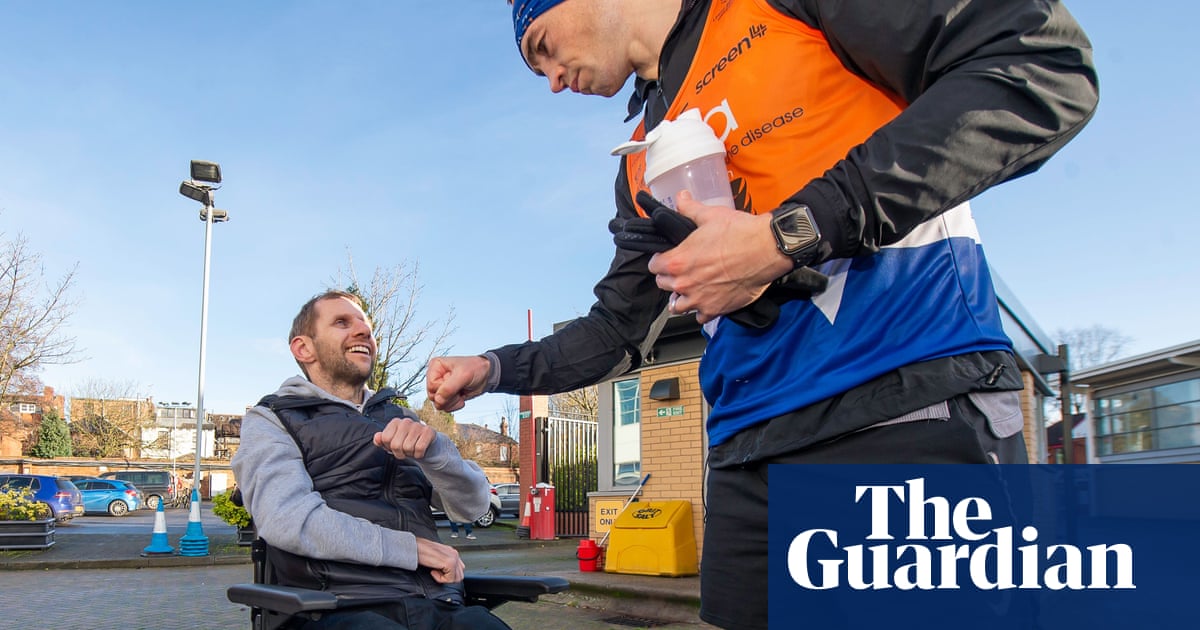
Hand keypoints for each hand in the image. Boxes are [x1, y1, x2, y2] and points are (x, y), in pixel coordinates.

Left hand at [373, 418, 436, 458]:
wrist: (425, 444)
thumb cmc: (406, 442)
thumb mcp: (391, 442)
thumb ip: (381, 440)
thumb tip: (377, 437)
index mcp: (395, 422)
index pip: (385, 438)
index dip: (389, 447)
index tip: (395, 447)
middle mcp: (406, 421)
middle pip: (396, 445)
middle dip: (399, 453)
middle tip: (404, 451)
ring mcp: (418, 425)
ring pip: (408, 447)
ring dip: (410, 454)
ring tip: (412, 450)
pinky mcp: (428, 431)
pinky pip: (419, 448)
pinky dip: (418, 454)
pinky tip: (419, 451)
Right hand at [415, 537, 464, 583]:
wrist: (414, 547)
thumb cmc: (421, 551)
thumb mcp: (437, 556)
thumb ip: (444, 562)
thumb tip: (446, 572)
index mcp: (452, 552)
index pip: (459, 569)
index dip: (449, 574)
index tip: (438, 571)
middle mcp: (454, 554)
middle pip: (460, 575)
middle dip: (448, 577)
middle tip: (436, 572)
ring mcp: (453, 558)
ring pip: (457, 578)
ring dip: (445, 578)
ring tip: (435, 572)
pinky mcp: (449, 563)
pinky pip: (450, 579)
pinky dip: (440, 579)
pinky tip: (432, 571)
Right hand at [426, 355, 490, 411]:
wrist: (485, 374)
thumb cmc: (475, 368)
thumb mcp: (463, 375)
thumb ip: (449, 388)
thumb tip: (437, 400)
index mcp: (435, 366)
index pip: (432, 386)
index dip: (444, 389)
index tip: (456, 382)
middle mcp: (435, 376)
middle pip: (433, 396)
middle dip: (449, 396)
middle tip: (460, 388)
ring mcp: (440, 387)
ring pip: (438, 404)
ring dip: (452, 401)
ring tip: (461, 392)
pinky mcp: (446, 396)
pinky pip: (444, 407)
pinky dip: (454, 405)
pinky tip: (461, 397)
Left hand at [647, 191, 792, 323]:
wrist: (767, 250)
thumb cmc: (740, 233)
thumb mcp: (710, 215)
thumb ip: (690, 209)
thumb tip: (681, 198)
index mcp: (678, 261)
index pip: (654, 266)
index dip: (660, 260)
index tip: (667, 258)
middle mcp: (685, 283)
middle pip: (664, 285)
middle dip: (670, 277)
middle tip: (682, 271)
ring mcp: (699, 299)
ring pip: (677, 306)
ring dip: (682, 297)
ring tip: (691, 289)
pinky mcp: (716, 310)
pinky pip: (699, 317)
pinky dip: (702, 311)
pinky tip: (708, 300)